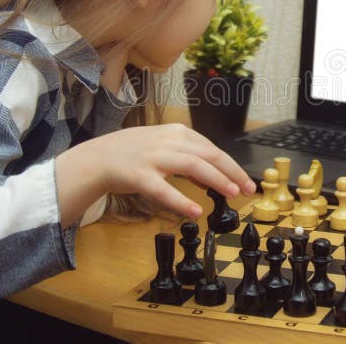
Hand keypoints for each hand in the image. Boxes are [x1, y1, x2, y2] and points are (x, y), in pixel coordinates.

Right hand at [82, 123, 255, 217]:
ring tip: (231, 194)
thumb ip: (188, 157)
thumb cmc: (133, 154)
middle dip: (232, 172)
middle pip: (208, 154)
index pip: (212, 148)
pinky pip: (164, 190)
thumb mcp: (164, 147)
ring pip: (192, 166)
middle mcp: (168, 141)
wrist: (97, 158)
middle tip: (247, 189)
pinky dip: (181, 201)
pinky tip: (195, 212)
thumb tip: (213, 175)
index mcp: (177, 132)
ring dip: (216, 180)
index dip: (232, 165)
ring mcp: (153, 157)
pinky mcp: (139, 175)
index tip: (247, 181)